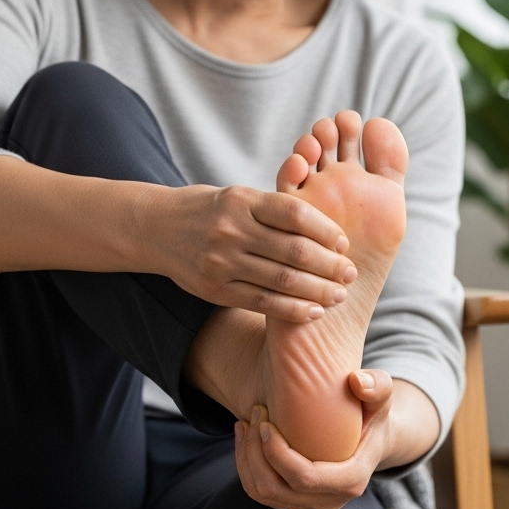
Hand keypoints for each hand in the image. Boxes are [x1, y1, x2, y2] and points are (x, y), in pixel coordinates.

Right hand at [143, 183, 355, 322]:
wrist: (157, 228)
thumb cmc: (212, 210)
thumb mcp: (239, 197)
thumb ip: (275, 210)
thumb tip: (328, 228)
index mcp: (242, 200)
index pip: (294, 213)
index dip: (326, 229)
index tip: (344, 242)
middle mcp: (231, 229)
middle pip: (293, 250)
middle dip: (329, 264)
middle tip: (350, 273)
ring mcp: (221, 261)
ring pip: (281, 280)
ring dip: (317, 290)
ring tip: (338, 295)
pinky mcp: (215, 289)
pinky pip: (262, 303)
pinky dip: (292, 309)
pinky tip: (313, 311)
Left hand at [233, 369, 394, 508]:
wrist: (369, 439)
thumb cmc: (372, 413)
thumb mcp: (381, 397)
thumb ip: (376, 386)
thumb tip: (357, 382)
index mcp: (351, 481)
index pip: (304, 478)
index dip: (277, 453)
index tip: (265, 421)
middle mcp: (329, 502)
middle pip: (277, 488)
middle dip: (256, 450)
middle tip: (254, 413)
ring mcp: (309, 508)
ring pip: (262, 493)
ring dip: (246, 458)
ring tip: (245, 422)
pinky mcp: (293, 504)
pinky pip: (259, 493)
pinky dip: (245, 466)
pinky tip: (245, 435)